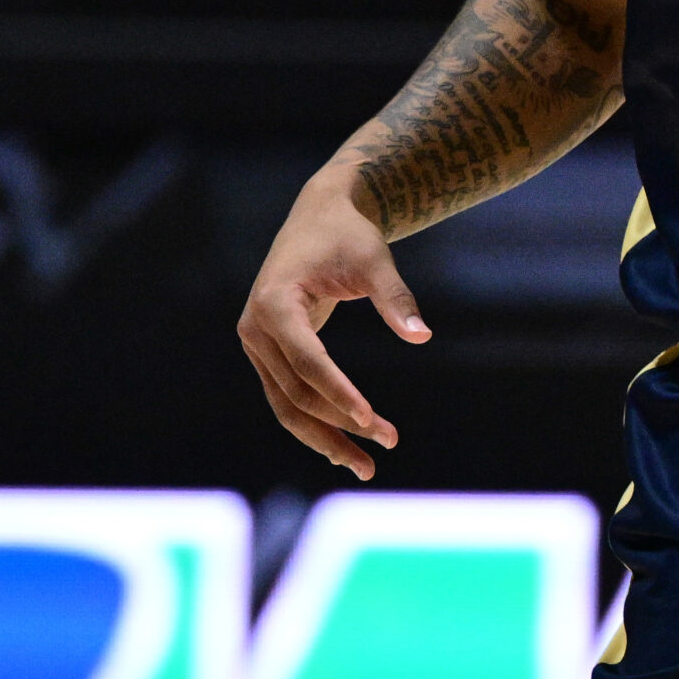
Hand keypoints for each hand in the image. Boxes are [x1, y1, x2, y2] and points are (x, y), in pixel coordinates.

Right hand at [237, 163, 431, 480]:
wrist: (321, 212)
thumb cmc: (349, 234)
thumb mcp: (375, 260)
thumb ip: (395, 299)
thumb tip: (422, 337)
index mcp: (275, 303)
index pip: (308, 362)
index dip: (339, 393)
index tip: (371, 420)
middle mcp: (256, 328)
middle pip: (296, 393)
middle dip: (339, 425)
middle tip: (387, 445)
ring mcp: (257, 343)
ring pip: (287, 405)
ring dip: (325, 436)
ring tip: (367, 465)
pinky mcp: (267, 352)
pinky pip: (288, 396)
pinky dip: (316, 421)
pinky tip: (346, 446)